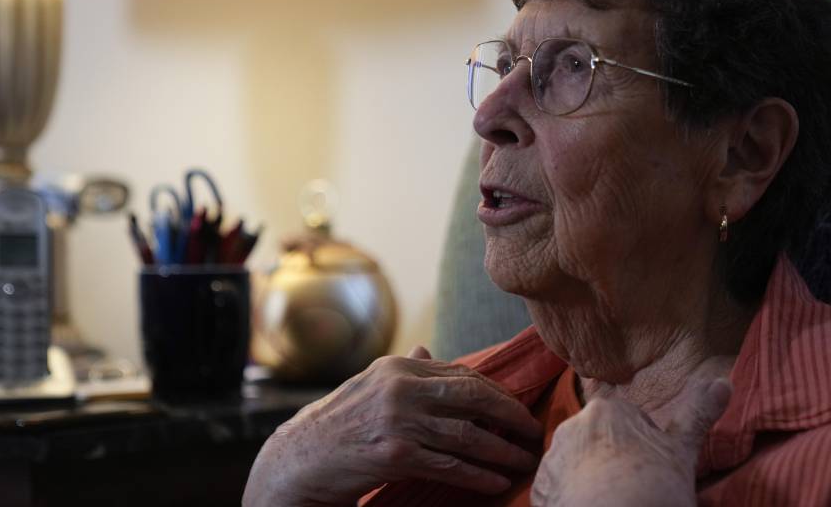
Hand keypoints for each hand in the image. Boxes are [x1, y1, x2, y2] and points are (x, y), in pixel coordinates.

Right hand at [243, 346, 542, 506]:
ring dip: (502, 451)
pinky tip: (497, 482)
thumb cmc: (339, 426)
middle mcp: (401, 386)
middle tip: (533, 431)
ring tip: (524, 461)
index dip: (498, 394)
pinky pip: (449, 465)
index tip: (518, 410)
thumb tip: (430, 349)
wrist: (297, 461)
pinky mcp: (395, 453)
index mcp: (399, 366)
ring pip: (467, 435)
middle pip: (474, 397)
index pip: (464, 375)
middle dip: (510, 416)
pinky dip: (478, 475)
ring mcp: (398, 419)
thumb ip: (405, 370)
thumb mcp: (370, 387)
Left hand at [531, 378, 730, 506]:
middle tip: (636, 489)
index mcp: (607, 411)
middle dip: (613, 459)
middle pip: (598, 441)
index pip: (627, 421)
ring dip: (590, 480)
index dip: (643, 447)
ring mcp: (552, 460)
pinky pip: (558, 491)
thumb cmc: (652, 488)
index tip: (652, 470)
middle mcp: (572, 428)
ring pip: (576, 466)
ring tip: (615, 504)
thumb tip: (723, 381)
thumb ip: (698, 414)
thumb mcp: (681, 451)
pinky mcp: (540, 491)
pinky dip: (571, 501)